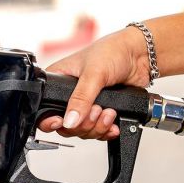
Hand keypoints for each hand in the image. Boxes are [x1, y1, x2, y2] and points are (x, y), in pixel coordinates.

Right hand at [37, 26, 150, 140]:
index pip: (45, 108)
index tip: (61, 122)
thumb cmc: (112, 51)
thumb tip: (69, 120)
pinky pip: (97, 131)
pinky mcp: (100, 111)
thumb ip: (81, 99)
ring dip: (97, 126)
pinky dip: (105, 130)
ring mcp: (85, 105)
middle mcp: (69, 96)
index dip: (50, 120)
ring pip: (82, 130)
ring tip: (108, 112)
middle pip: (65, 126)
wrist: (139, 55)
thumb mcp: (93, 74)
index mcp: (58, 82)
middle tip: (96, 110)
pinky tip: (113, 124)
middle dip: (82, 124)